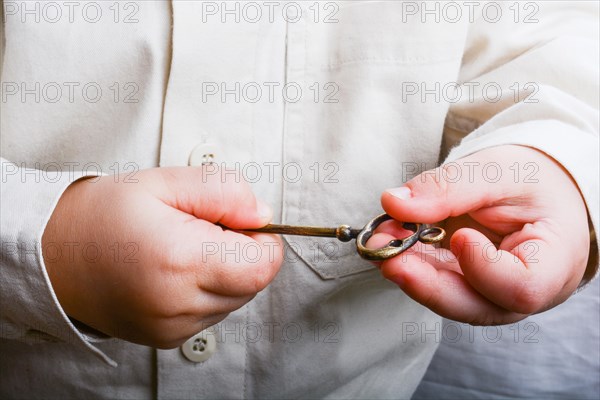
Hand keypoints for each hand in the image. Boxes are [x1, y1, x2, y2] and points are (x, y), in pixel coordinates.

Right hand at [42, 166, 282, 347]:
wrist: (53, 254)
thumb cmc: (102, 216)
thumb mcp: (163, 182)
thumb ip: (223, 191)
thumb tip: (262, 214)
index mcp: (180, 260)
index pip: (263, 265)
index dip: (262, 239)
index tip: (237, 222)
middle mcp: (178, 303)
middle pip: (252, 283)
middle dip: (242, 253)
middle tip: (201, 229)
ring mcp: (171, 327)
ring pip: (235, 300)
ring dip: (224, 273)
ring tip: (181, 249)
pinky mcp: (165, 338)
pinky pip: (211, 314)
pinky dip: (204, 291)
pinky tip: (173, 271)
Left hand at [375, 145, 589, 324]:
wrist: (536, 189)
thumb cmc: (531, 181)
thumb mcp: (498, 171)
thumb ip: (449, 187)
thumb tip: (394, 203)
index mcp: (555, 263)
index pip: (522, 288)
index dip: (485, 270)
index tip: (460, 236)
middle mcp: (524, 292)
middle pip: (475, 305)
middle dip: (425, 281)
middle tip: (385, 250)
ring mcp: (492, 294)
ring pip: (447, 299)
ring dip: (409, 271)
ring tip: (380, 241)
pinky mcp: (464, 286)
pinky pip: (435, 283)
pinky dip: (410, 263)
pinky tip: (389, 240)